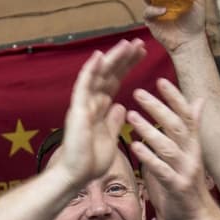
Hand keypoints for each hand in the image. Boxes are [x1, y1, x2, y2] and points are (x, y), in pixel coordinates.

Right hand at [53, 39, 146, 189]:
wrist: (77, 176)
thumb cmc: (91, 161)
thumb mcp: (110, 138)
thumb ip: (114, 121)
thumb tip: (121, 106)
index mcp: (100, 109)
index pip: (116, 81)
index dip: (128, 66)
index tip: (142, 53)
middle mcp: (91, 102)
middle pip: (109, 74)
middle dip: (125, 58)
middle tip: (140, 43)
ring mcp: (83, 104)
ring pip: (99, 75)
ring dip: (113, 58)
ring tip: (127, 44)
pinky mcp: (77, 110)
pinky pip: (83, 86)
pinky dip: (91, 70)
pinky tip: (100, 56)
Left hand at [127, 78, 211, 219]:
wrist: (197, 217)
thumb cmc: (188, 184)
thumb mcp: (191, 153)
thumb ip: (190, 129)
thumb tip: (197, 103)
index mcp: (194, 145)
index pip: (186, 115)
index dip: (175, 97)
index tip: (161, 81)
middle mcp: (192, 154)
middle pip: (176, 126)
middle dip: (157, 108)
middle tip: (138, 93)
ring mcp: (185, 171)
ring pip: (167, 145)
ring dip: (149, 129)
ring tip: (132, 116)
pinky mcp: (177, 186)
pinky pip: (161, 169)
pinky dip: (148, 157)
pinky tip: (134, 146)